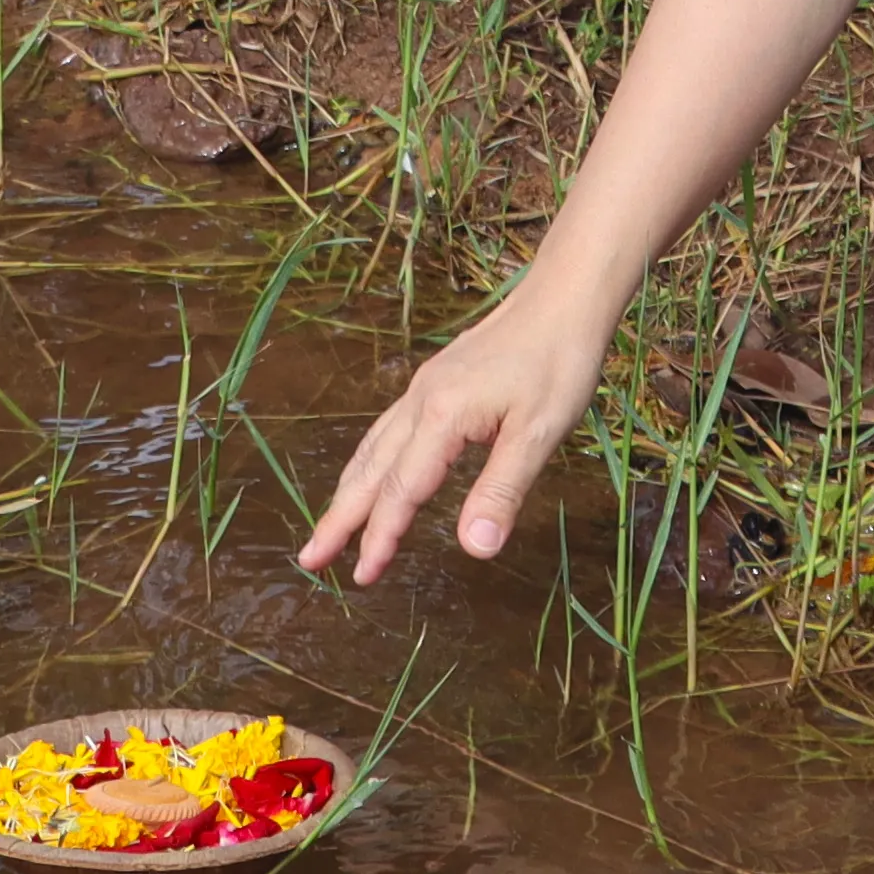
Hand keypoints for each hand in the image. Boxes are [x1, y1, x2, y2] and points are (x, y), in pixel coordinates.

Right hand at [297, 279, 613, 581]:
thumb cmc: (558, 361)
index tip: (362, 577)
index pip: (401, 490)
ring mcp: (425, 388)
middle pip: (370, 469)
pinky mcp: (436, 382)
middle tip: (309, 560)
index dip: (381, 536)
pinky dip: (371, 463)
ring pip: (374, 448)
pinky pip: (389, 431)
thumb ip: (502, 491)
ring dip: (349, 491)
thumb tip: (474, 550)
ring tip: (329, 526)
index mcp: (441, 416)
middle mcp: (421, 401)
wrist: (564, 296)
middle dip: (339, 517)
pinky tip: (374, 473)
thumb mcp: (539, 432)